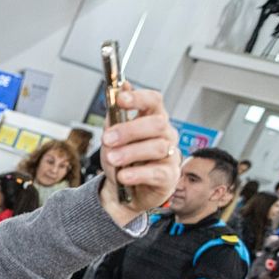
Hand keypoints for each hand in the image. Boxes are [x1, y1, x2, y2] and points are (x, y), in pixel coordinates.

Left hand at [98, 85, 181, 223]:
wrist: (122, 191)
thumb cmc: (121, 160)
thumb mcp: (112, 137)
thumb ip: (115, 116)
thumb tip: (120, 88)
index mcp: (152, 120)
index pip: (153, 101)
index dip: (139, 98)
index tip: (121, 98)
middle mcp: (165, 135)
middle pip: (157, 124)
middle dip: (130, 130)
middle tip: (108, 138)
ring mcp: (170, 155)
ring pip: (158, 147)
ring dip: (130, 152)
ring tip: (112, 158)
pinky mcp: (169, 177)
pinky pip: (157, 172)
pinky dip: (137, 174)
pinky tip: (123, 175)